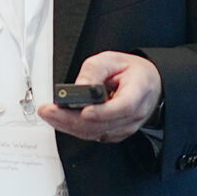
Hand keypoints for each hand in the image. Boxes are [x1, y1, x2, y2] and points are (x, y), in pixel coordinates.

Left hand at [38, 51, 161, 142]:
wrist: (148, 84)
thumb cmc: (132, 72)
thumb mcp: (112, 60)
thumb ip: (94, 70)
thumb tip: (79, 86)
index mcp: (139, 91)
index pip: (124, 106)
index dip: (103, 112)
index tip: (84, 111)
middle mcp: (134, 114)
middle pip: (102, 124)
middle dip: (71, 119)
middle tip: (49, 111)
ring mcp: (126, 127)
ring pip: (95, 133)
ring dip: (68, 126)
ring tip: (49, 114)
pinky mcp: (115, 133)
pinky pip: (93, 135)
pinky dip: (75, 129)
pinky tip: (61, 120)